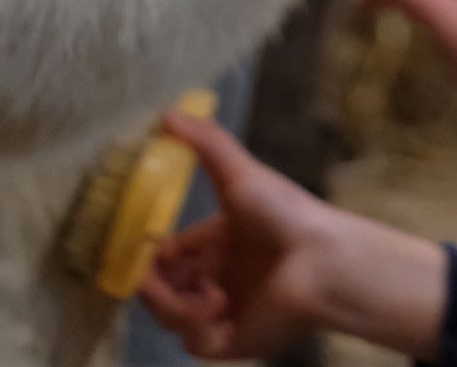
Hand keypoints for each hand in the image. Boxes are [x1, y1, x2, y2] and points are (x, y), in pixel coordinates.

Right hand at [141, 111, 445, 361]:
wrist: (322, 259)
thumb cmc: (283, 213)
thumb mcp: (239, 172)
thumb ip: (204, 142)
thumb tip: (166, 113)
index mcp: (220, 243)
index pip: (171, 255)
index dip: (150, 255)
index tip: (135, 248)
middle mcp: (219, 278)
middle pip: (165, 290)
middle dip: (152, 284)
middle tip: (144, 277)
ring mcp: (225, 312)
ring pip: (173, 318)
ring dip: (175, 304)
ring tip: (202, 290)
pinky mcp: (233, 342)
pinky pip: (195, 343)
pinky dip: (196, 325)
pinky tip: (216, 304)